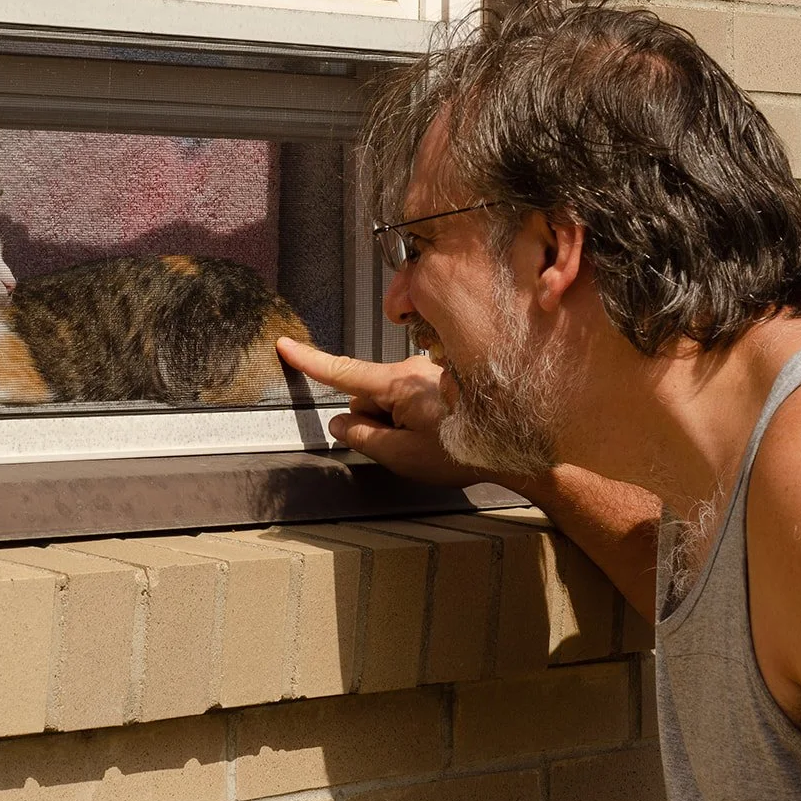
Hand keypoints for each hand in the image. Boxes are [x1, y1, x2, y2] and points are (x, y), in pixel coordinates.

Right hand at [277, 336, 485, 488]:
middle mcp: (411, 370)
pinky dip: (413, 419)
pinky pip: (409, 400)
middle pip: (367, 396)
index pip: (342, 372)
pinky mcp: (440, 380)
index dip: (309, 361)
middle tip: (403, 446)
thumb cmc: (463, 451)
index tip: (285, 345)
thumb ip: (362, 438)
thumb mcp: (401, 455)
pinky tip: (438, 435)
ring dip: (395, 423)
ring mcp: (427, 373)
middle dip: (373, 421)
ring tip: (428, 443)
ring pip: (388, 400)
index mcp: (397, 384)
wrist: (514, 448)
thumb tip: (341, 425)